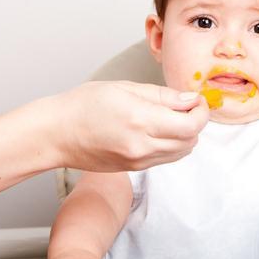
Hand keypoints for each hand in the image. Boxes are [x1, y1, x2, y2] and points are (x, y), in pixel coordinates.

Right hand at [48, 80, 209, 171]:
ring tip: (171, 117)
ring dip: (186, 135)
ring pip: (181, 152)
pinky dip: (171, 144)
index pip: (192, 125)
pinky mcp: (134, 169)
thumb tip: (190, 100)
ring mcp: (138, 161)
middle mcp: (143, 146)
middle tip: (186, 106)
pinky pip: (165, 159)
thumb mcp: (125, 88)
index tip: (197, 101)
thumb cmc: (83, 105)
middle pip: (191, 141)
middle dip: (196, 122)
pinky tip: (158, 130)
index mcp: (141, 121)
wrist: (56, 134)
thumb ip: (163, 96)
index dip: (202, 112)